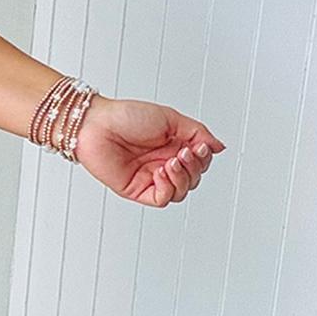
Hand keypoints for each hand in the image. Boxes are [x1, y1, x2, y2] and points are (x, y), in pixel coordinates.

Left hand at [70, 96, 224, 206]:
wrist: (97, 125)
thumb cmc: (126, 116)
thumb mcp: (171, 118)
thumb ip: (197, 133)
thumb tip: (218, 146)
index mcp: (172, 145)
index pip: (200, 161)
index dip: (203, 157)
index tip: (198, 146)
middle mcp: (163, 162)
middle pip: (193, 178)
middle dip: (194, 167)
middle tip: (182, 153)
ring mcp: (151, 178)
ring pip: (181, 192)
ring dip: (182, 177)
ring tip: (172, 161)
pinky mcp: (137, 189)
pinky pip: (162, 199)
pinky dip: (168, 187)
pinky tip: (161, 171)